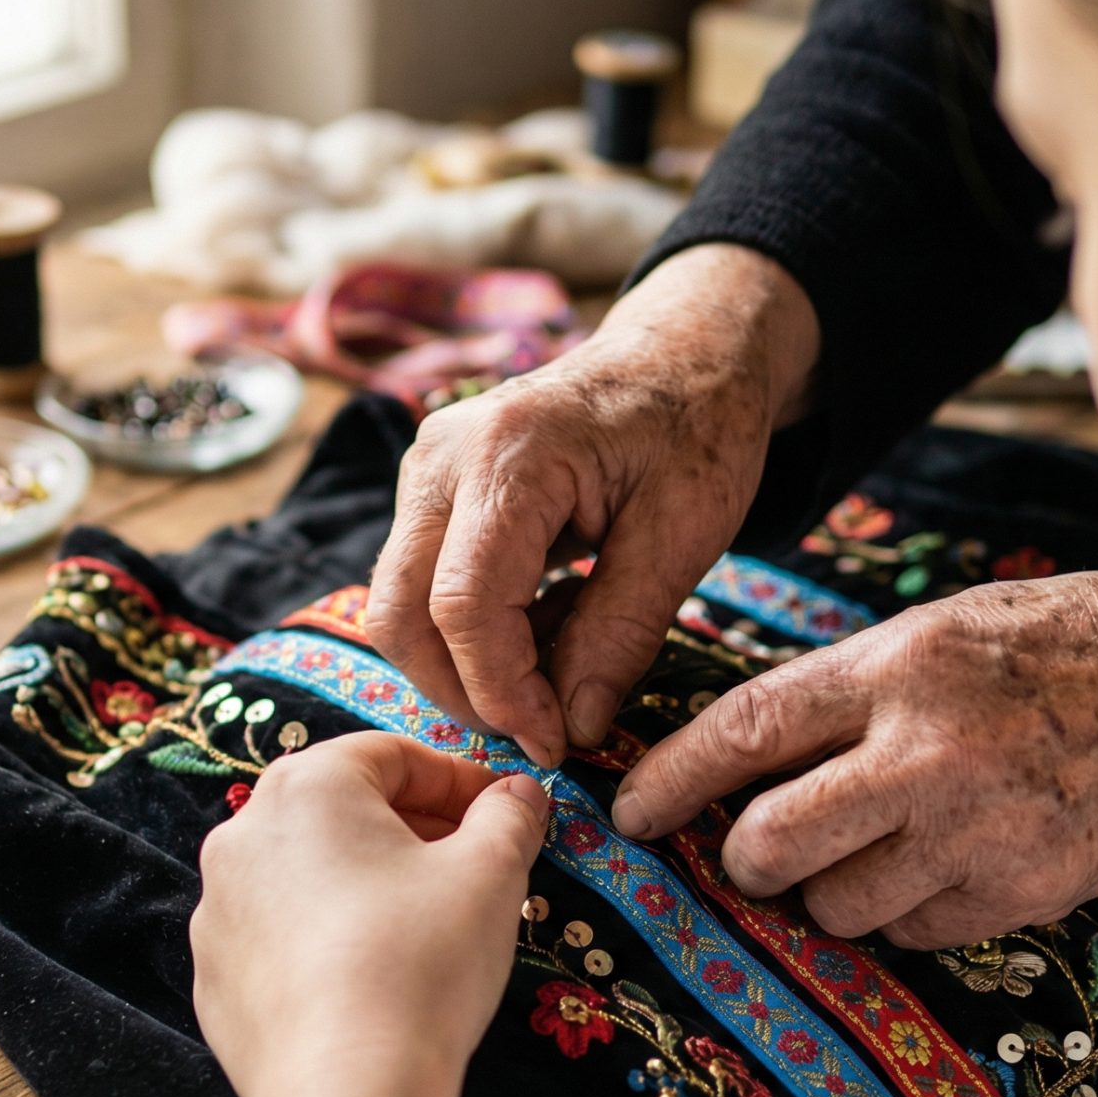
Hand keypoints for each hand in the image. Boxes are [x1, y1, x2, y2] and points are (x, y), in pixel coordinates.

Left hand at [193, 732, 551, 1096]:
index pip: (392, 756)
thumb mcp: (491, 874)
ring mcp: (218, 911)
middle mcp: (242, 835)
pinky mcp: (214, 978)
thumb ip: (509, 817)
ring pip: (307, 875)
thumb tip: (519, 793)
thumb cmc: (421, 962)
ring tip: (425, 928)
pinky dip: (325, 941)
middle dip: (414, 830)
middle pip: (343, 810)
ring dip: (366, 884)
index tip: (504, 813)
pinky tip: (372, 980)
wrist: (346, 1091)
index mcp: (306, 787)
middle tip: (473, 868)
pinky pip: (280, 938)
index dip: (459, 780)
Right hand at [367, 243, 819, 766]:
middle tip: (543, 731)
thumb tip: (574, 726)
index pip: (462, 605)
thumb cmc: (697, 427)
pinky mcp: (430, 492)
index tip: (557, 742)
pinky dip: (474, 633)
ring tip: (558, 669)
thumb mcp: (684, 535)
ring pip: (400, 607)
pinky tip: (546, 627)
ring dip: (466, 666)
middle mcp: (442, 457)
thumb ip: (622, 634)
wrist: (683, 354)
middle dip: (464, 693)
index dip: (501, 693)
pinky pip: (422, 586)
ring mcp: (425, 471)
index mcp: (509, 453)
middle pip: (401, 613)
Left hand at [611, 573, 1097, 948]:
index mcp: (901, 665)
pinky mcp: (1022, 892)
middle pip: (773, 843)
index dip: (673, 778)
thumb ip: (847, 691)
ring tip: (874, 848)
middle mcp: (930, 752)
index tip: (628, 810)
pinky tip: (942, 864)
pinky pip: (912, 932)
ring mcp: (979, 832)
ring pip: (838, 906)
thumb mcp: (943, 630)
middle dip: (744, 858)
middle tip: (754, 850)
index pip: (748, 728)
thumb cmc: (1064, 648)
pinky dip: (904, 912)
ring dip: (830, 892)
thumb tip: (744, 762)